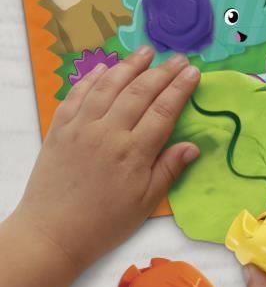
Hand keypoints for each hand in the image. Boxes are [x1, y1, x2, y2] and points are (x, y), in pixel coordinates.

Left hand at [14, 46, 200, 269]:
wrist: (51, 234)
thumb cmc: (104, 222)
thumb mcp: (145, 203)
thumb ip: (168, 169)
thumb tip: (193, 145)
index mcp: (133, 152)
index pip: (163, 110)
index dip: (180, 88)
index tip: (193, 72)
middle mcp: (107, 132)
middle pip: (140, 92)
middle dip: (162, 71)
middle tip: (179, 58)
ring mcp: (81, 127)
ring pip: (109, 86)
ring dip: (129, 66)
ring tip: (146, 51)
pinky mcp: (60, 129)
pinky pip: (77, 95)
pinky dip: (91, 78)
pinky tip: (104, 68)